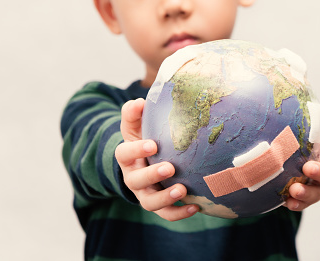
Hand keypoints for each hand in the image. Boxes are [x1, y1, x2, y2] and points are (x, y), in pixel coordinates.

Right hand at [115, 98, 198, 220]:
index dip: (136, 150)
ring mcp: (144, 194)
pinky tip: (195, 208)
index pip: (124, 154)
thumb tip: (139, 101)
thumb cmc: (144, 139)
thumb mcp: (135, 125)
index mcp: (126, 157)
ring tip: (183, 190)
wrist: (146, 162)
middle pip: (135, 181)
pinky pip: (166, 214)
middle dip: (152, 175)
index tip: (152, 145)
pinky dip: (179, 213)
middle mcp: (132, 178)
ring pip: (149, 202)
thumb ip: (134, 112)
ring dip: (165, 198)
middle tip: (170, 168)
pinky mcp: (158, 205)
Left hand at [285, 103, 319, 210]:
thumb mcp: (319, 132)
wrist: (290, 164)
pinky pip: (299, 204)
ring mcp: (314, 188)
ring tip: (295, 189)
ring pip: (314, 193)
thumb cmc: (310, 146)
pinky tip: (288, 201)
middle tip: (310, 168)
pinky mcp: (300, 199)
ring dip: (305, 192)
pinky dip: (295, 203)